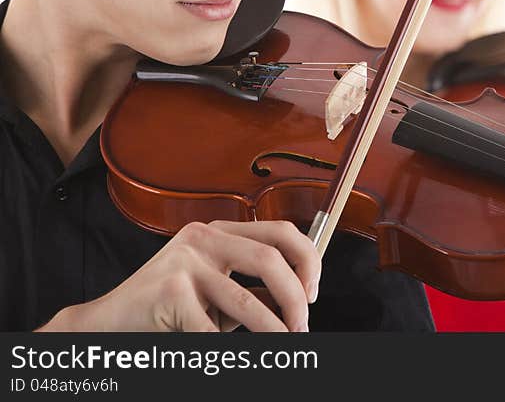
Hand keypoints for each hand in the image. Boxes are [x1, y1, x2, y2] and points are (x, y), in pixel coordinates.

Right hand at [39, 220, 320, 331]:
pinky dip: (228, 350)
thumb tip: (298, 300)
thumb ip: (252, 288)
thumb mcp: (215, 290)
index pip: (280, 231)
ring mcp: (184, 260)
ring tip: (282, 346)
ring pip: (246, 300)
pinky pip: (212, 329)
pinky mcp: (170, 289)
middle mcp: (203, 237)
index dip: (307, 260)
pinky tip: (229, 354)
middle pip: (270, 260)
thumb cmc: (167, 308)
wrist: (108, 322)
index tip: (313, 292)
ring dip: (272, 331)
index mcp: (219, 231)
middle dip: (295, 298)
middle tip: (302, 326)